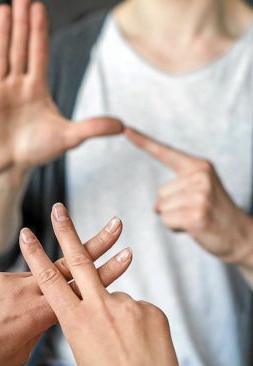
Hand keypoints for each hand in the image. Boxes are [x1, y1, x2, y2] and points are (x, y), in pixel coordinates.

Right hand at [0, 0, 122, 175]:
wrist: (9, 166)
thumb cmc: (37, 150)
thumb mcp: (67, 138)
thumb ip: (91, 128)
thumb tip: (122, 125)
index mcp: (37, 88)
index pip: (38, 54)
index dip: (39, 31)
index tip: (39, 7)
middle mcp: (17, 85)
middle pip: (19, 49)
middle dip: (21, 24)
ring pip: (0, 57)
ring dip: (2, 33)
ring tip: (4, 9)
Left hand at [0, 215, 131, 365]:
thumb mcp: (20, 351)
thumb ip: (38, 326)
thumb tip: (45, 312)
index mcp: (37, 313)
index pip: (80, 289)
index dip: (106, 272)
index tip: (125, 257)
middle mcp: (25, 290)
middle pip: (68, 265)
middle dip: (95, 244)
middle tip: (115, 225)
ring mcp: (6, 279)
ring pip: (39, 272)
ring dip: (48, 274)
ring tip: (41, 292)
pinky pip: (13, 280)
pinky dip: (15, 292)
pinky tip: (0, 309)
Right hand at [20, 203, 184, 365]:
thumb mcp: (83, 360)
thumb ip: (82, 329)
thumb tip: (88, 316)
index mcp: (75, 322)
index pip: (48, 279)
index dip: (35, 255)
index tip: (27, 234)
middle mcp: (99, 308)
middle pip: (78, 260)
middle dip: (66, 231)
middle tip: (60, 209)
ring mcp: (128, 307)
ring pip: (113, 296)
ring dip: (114, 315)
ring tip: (123, 346)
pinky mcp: (152, 311)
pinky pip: (137, 310)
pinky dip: (134, 325)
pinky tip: (139, 347)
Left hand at [125, 127, 252, 265]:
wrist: (241, 236)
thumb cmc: (214, 213)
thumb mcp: (199, 190)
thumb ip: (175, 188)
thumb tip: (156, 206)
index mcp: (199, 166)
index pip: (165, 152)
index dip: (143, 142)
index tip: (125, 129)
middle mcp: (200, 176)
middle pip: (160, 193)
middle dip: (172, 206)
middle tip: (196, 211)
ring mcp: (199, 195)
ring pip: (161, 208)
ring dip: (174, 218)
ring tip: (196, 218)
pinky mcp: (195, 214)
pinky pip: (166, 220)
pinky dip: (175, 228)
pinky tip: (194, 227)